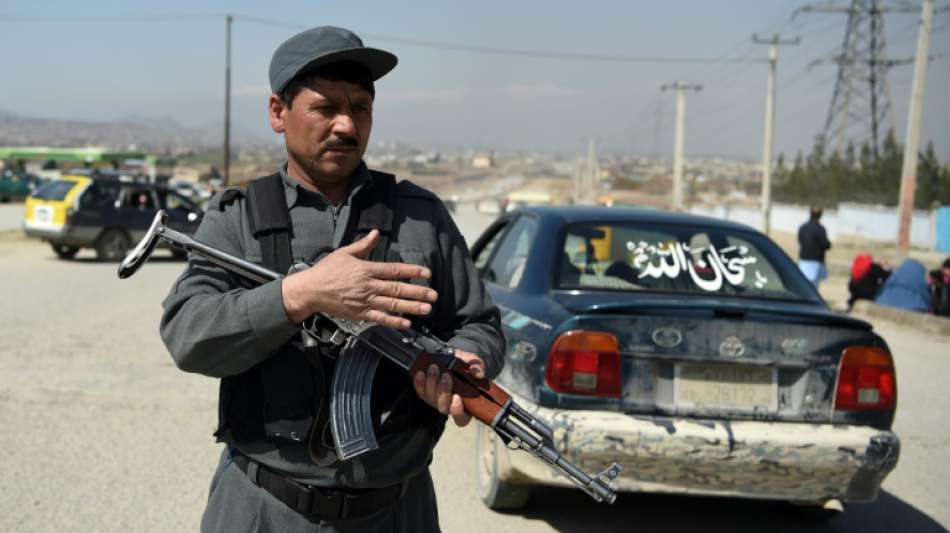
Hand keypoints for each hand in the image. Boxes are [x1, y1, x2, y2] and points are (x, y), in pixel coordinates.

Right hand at [281, 229, 437, 327]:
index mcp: (366, 269)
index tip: (426, 273)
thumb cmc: (326, 270)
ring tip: (427, 309)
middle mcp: (368, 286)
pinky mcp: (359, 314)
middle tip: (434, 295)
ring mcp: (364, 301)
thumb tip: (375, 233)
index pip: (393, 270)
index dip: (411, 271)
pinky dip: (393, 322)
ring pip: (392, 304)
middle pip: (397, 288)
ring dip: (411, 307)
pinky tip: (407, 324)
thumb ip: (363, 245)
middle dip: (418, 292)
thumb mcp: (344, 253)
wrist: (310, 291)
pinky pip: (379, 318)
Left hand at [413, 350, 485, 426]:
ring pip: (431, 399)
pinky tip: (421, 373)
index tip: (457, 397)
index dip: (458, 410)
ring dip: (432, 384)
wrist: (451, 357)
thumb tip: (478, 373)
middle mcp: (449, 406)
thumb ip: (478, 366)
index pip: (462, 418)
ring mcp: (436, 400)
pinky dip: (419, 383)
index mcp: (466, 405)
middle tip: (446, 375)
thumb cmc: (465, 365)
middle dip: (443, 392)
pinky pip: (420, 392)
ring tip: (434, 368)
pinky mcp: (425, 393)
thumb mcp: (474, 363)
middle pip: (443, 408)